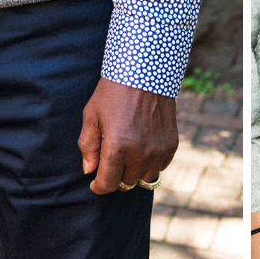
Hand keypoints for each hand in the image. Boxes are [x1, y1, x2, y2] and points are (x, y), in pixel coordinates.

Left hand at [78, 79, 177, 194]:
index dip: (98, 186)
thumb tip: (89, 170)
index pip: (107, 184)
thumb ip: (88, 146)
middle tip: (111, 162)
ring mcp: (158, 150)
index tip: (95, 183)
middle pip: (126, 183)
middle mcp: (140, 154)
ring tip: (127, 157)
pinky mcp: (171, 144)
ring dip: (134, 172)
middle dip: (115, 176)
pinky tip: (143, 149)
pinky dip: (151, 163)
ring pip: (145, 179)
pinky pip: (160, 167)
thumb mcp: (92, 116)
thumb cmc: (113, 92)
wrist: (145, 72)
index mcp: (117, 148)